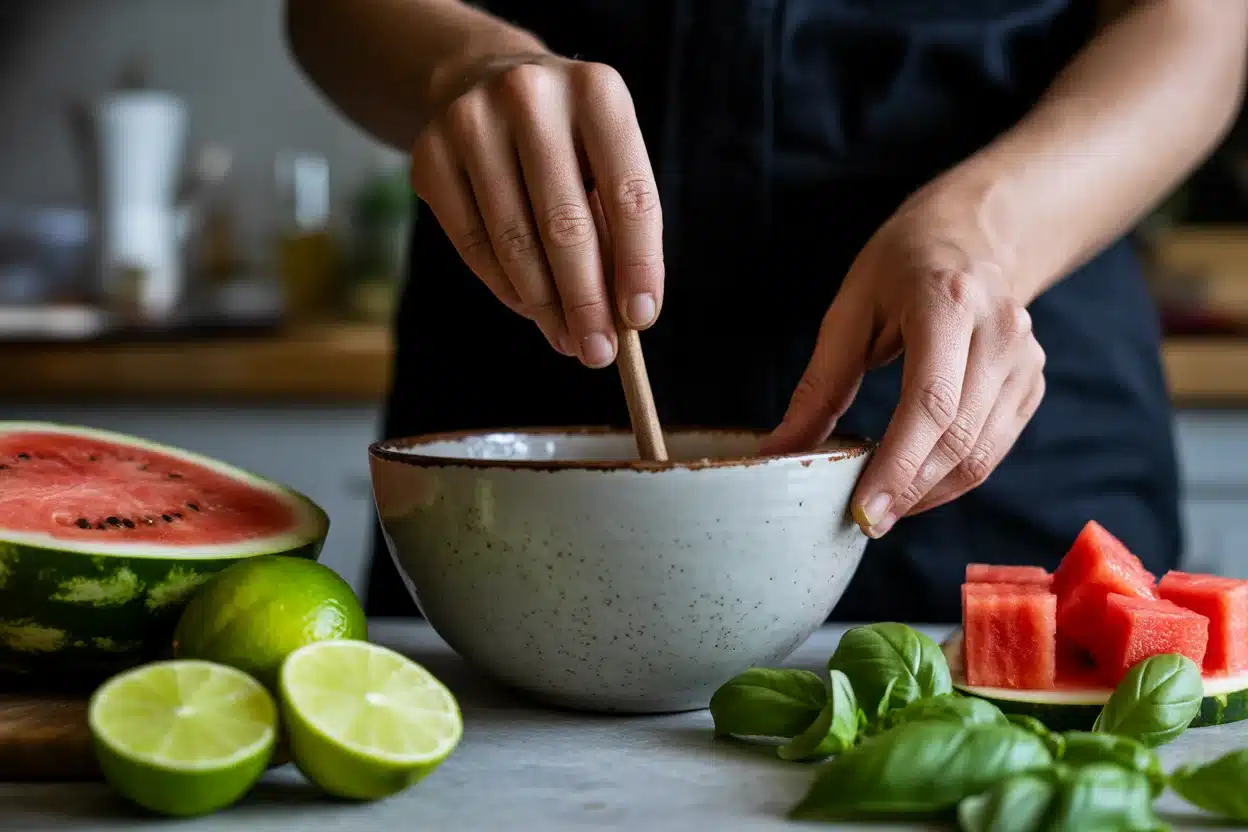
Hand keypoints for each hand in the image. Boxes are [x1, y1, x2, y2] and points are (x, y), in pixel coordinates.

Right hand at [409, 53, 663, 367]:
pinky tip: (530, 308)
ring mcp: (471, 122)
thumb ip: (617, 229)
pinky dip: (506, 287)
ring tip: (568, 340)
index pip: (630, 195)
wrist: (483, 80)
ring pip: (514, 240)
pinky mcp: (429, 156)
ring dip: (545, 305)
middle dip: (586, 301)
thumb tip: (621, 318)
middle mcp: (531, 96)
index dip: (639, 265)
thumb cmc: (566, 141)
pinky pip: (473, 243)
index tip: (641, 320)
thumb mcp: (606, 161)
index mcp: (598, 93)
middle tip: (599, 353)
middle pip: (565, 224)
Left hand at [761, 181, 1046, 537]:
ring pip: (982, 454)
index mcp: (947, 302)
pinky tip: (916, 485)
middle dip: (908, 491)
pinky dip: (953, 479)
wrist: (974, 234)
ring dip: (930, 494)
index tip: (864, 511)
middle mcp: (999, 331)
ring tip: (883, 509)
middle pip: (958, 437)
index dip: (897, 466)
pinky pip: (995, 448)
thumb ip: (820, 385)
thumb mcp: (849, 309)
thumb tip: (780, 453)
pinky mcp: (1032, 382)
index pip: (930, 403)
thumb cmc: (901, 267)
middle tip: (863, 521)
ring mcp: (1024, 358)